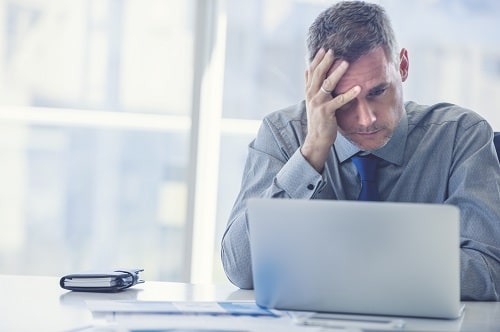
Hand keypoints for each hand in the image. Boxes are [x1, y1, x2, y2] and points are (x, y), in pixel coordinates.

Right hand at [301, 48, 359, 171]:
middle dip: (325, 62)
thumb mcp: (312, 100)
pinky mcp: (326, 113)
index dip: (316, 59)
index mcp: (309, 91)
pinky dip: (349, 94)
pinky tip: (358, 88)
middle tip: (333, 50)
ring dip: (337, 73)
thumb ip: (311, 85)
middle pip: (318, 75)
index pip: (311, 72)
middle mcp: (312, 96)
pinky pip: (339, 101)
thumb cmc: (318, 119)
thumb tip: (306, 69)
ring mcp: (318, 104)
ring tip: (346, 63)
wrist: (316, 139)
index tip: (324, 48)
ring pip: (327, 85)